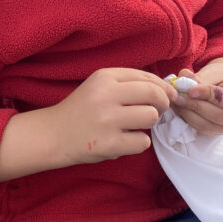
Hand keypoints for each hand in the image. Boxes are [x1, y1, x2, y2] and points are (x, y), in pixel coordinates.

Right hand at [48, 67, 177, 165]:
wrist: (53, 134)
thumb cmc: (82, 110)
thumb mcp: (99, 86)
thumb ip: (128, 84)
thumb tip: (166, 89)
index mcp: (105, 77)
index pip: (146, 77)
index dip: (163, 87)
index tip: (169, 96)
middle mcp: (106, 95)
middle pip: (154, 94)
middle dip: (163, 104)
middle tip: (159, 111)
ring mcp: (107, 120)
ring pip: (150, 117)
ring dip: (149, 124)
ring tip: (135, 126)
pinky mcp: (108, 144)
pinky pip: (142, 142)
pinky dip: (138, 143)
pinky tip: (125, 141)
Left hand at [171, 58, 222, 135]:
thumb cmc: (222, 76)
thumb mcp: (215, 71)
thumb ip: (201, 77)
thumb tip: (182, 79)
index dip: (208, 96)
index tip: (190, 90)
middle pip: (221, 116)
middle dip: (197, 107)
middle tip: (178, 97)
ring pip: (211, 127)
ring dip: (190, 116)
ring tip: (177, 103)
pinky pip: (205, 131)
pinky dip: (190, 121)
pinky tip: (181, 111)